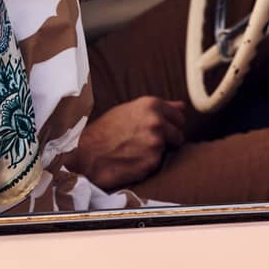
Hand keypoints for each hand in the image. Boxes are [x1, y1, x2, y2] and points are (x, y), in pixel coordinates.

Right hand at [70, 97, 185, 189]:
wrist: (86, 155)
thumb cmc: (104, 131)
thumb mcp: (128, 110)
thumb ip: (158, 108)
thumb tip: (182, 106)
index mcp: (151, 105)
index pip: (179, 116)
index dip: (172, 124)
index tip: (163, 128)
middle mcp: (156, 122)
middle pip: (179, 134)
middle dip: (169, 139)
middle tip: (147, 142)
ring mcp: (156, 143)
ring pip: (168, 150)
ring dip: (157, 151)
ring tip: (136, 150)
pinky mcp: (153, 162)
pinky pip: (158, 163)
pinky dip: (149, 163)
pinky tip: (133, 160)